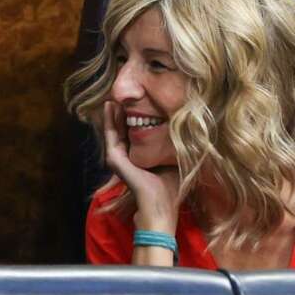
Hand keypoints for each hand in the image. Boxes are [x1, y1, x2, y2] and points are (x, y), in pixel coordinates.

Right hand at [102, 101, 180, 233]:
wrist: (161, 203)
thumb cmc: (170, 184)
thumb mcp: (172, 156)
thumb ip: (171, 143)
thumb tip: (186, 124)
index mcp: (136, 155)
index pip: (131, 130)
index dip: (132, 114)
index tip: (137, 97)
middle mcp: (124, 155)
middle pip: (120, 127)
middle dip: (121, 110)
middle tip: (123, 92)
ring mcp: (116, 157)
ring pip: (113, 128)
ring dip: (113, 112)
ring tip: (115, 95)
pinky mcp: (114, 159)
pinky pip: (110, 134)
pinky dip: (109, 120)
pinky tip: (111, 107)